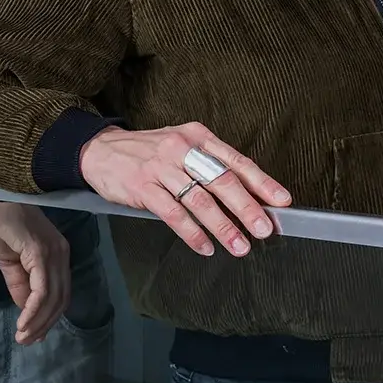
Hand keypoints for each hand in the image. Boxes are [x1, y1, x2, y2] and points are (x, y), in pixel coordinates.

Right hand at [0, 201, 70, 344]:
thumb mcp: (8, 259)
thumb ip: (19, 283)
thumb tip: (25, 308)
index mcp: (56, 254)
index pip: (59, 292)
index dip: (48, 316)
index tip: (33, 334)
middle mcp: (61, 254)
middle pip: (61, 299)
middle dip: (44, 324)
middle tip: (27, 341)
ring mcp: (53, 253)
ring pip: (53, 298)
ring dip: (38, 321)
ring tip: (23, 336)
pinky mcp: (41, 253)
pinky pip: (42, 289)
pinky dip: (34, 310)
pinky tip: (22, 321)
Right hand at [79, 123, 289, 256]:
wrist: (100, 150)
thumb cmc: (148, 151)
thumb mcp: (181, 145)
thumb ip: (209, 164)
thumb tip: (247, 195)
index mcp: (197, 136)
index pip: (235, 160)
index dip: (261, 182)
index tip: (281, 201)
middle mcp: (180, 148)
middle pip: (220, 180)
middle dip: (246, 208)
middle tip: (265, 229)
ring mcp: (160, 167)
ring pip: (199, 200)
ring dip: (222, 227)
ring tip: (240, 246)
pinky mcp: (142, 187)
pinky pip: (172, 213)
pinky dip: (192, 232)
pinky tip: (205, 246)